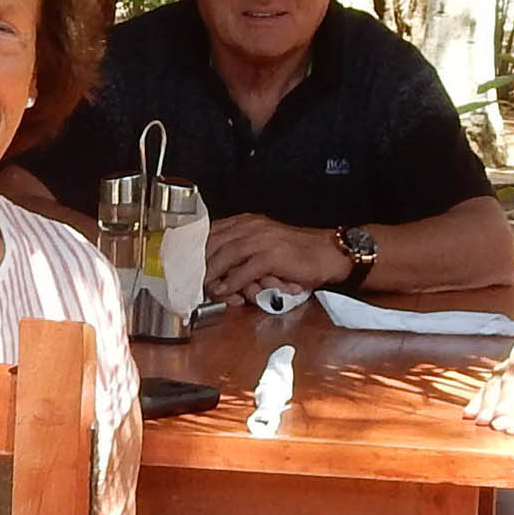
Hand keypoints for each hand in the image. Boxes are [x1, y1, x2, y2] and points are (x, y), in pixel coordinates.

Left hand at [203, 215, 353, 298]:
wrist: (329, 252)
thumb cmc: (298, 253)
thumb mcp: (266, 245)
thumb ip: (242, 253)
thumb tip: (220, 272)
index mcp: (247, 222)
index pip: (212, 232)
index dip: (196, 249)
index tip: (184, 265)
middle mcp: (251, 226)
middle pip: (213, 243)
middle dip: (198, 264)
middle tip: (188, 281)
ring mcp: (261, 239)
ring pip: (224, 255)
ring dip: (210, 275)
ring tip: (201, 289)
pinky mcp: (271, 256)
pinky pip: (243, 271)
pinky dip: (230, 283)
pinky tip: (223, 292)